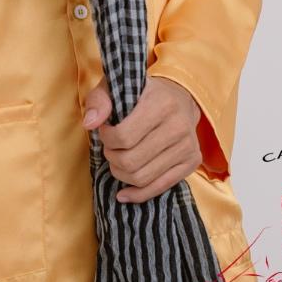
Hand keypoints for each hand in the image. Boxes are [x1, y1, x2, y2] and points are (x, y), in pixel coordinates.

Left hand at [81, 72, 202, 202]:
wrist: (180, 98)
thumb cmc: (143, 93)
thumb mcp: (117, 86)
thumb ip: (99, 100)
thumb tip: (90, 124)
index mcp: (162, 104)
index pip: (123, 136)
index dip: (106, 138)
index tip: (105, 131)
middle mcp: (179, 126)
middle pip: (131, 161)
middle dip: (112, 157)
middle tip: (110, 147)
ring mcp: (188, 146)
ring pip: (142, 178)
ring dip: (121, 173)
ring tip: (118, 159)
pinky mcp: (192, 162)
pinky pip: (160, 188)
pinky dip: (137, 194)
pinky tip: (123, 193)